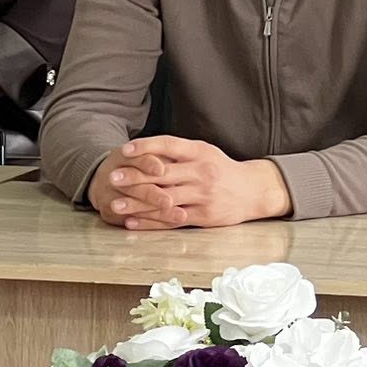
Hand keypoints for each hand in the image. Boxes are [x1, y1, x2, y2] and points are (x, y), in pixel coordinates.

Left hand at [88, 137, 291, 230]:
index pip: (169, 145)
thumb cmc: (222, 170)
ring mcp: (203, 195)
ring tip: (115, 204)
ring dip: (137, 203)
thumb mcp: (205, 152)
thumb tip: (144, 150)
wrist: (253, 191)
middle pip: (163, 174)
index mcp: (201, 152)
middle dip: (135, 176)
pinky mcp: (203, 216)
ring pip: (164, 200)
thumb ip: (179, 152)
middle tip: (112, 177)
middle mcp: (202, 172)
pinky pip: (172, 220)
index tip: (125, 150)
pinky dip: (150, 222)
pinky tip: (132, 222)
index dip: (146, 147)